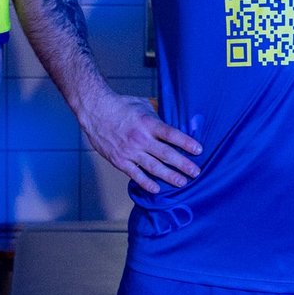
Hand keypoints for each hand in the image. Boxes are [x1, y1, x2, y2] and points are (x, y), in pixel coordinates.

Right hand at [85, 91, 201, 193]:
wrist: (94, 111)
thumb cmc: (120, 106)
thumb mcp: (142, 104)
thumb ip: (158, 114)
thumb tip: (173, 119)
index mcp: (148, 123)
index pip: (171, 134)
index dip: (186, 143)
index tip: (198, 150)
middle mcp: (140, 139)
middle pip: (166, 154)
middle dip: (183, 164)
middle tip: (196, 173)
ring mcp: (130, 151)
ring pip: (153, 167)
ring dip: (169, 176)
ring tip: (182, 182)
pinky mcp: (120, 160)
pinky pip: (135, 174)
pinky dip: (146, 183)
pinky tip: (157, 189)